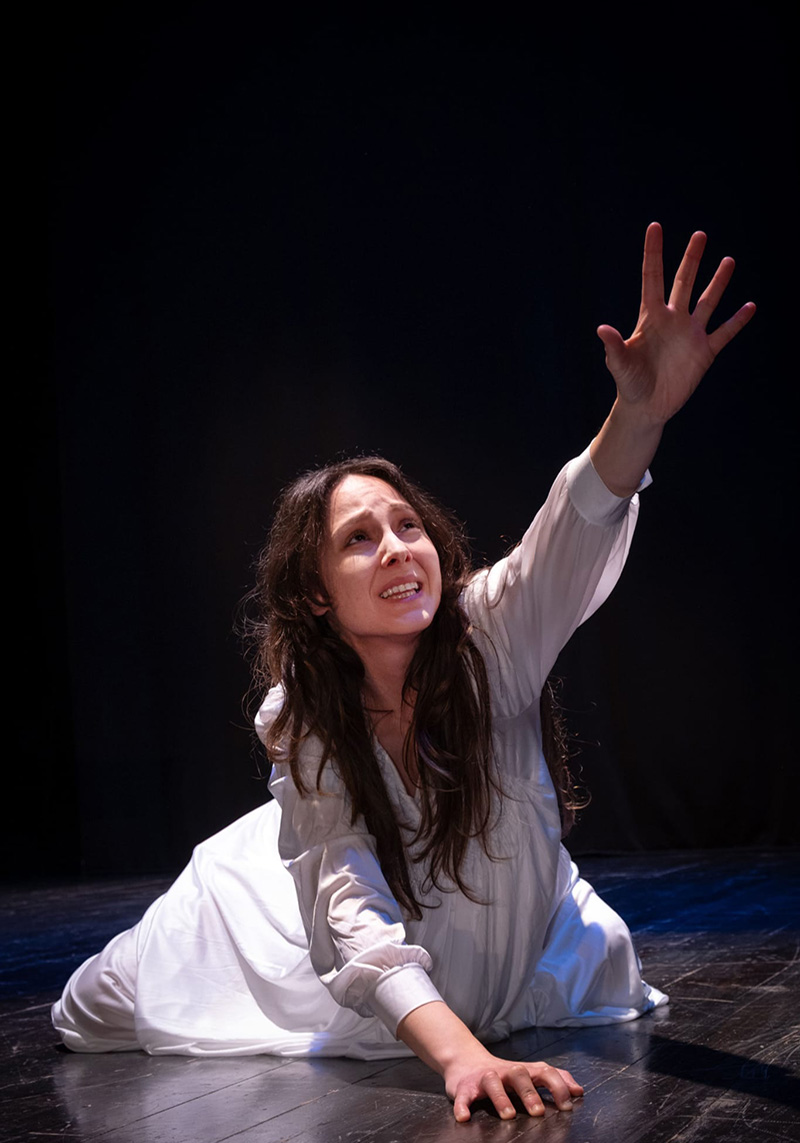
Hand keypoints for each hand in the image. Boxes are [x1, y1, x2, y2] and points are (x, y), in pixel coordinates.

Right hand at [444, 1050, 582, 1122]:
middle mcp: (505, 1071)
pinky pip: (462, 1095)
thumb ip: (553, 1079)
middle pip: (519, 1074)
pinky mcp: (464, 1087)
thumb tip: (578, 1090)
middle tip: (538, 1112)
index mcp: (523, 1071)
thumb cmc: (503, 1074)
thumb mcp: (529, 1073)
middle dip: (529, 1092)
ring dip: (500, 1098)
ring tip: (508, 1115)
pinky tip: (464, 1117)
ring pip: (492, 1082)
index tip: (567, 1105)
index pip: (544, 1072)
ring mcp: (484, 1078)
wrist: (465, 1061)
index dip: (557, 1087)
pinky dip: (462, 1105)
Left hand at [597, 222, 755, 427]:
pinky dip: (737, 321)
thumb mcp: (620, 365)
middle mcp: (673, 320)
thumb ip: (614, 346)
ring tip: (728, 261)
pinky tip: (750, 307)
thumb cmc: (629, 384)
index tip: (654, 227)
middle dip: (691, 259)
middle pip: (684, 282)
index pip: (652, 278)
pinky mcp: (704, 352)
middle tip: (700, 235)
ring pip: (707, 301)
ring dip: (718, 282)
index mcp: (650, 318)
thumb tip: (602, 329)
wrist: (646, 407)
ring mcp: (690, 334)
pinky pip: (724, 332)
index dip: (653, 253)